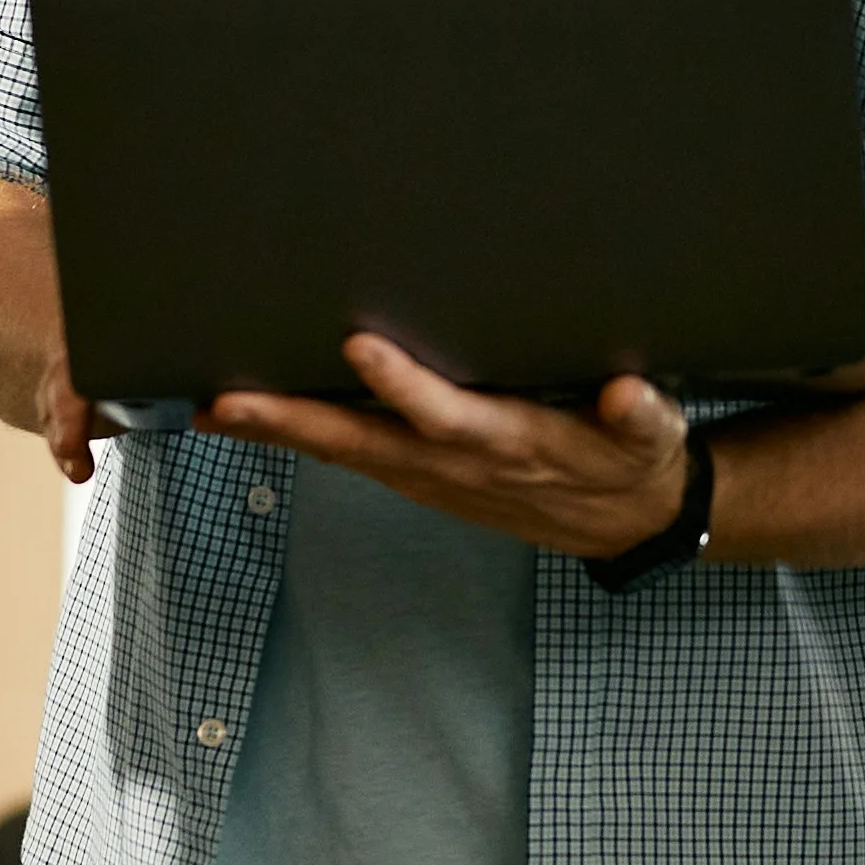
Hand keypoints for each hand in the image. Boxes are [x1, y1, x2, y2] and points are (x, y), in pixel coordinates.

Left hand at [205, 336, 693, 560]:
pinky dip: (296, 441)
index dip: (404, 387)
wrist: (628, 518)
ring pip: (344, 452)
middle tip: (226, 402)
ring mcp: (432, 476)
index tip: (361, 346)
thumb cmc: (631, 460)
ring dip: (277, 434)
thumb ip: (641, 414)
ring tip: (212, 407)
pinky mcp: (421, 477)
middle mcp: (458, 465)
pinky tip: (250, 422)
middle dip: (292, 422)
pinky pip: (349, 457)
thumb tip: (626, 395)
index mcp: (512, 442)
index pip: (448, 415)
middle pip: (364, 442)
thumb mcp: (653, 436)